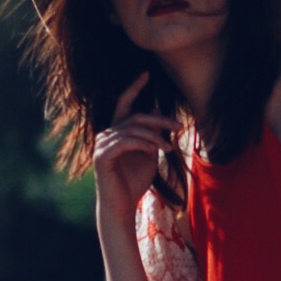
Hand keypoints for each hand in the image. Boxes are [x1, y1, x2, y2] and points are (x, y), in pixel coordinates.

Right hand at [93, 73, 177, 227]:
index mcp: (117, 131)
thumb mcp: (149, 154)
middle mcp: (106, 134)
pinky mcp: (102, 156)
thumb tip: (159, 115)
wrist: (122, 205)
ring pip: (132, 129)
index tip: (146, 74)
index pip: (124, 104)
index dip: (134, 88)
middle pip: (134, 116)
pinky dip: (142, 143)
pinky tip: (156, 150)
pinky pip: (125, 142)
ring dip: (154, 136)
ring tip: (169, 148)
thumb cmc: (135, 181)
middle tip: (178, 125)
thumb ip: (152, 135)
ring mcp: (102, 145)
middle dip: (159, 119)